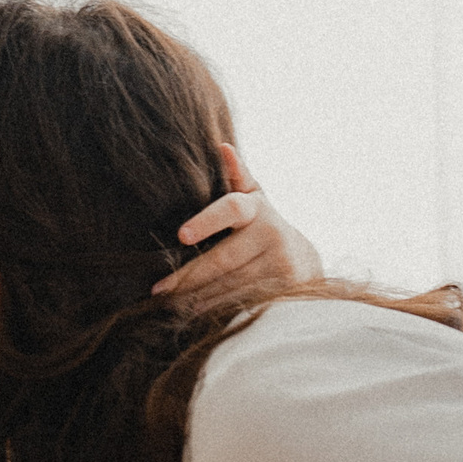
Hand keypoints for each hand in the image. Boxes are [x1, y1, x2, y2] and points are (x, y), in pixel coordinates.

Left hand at [160, 143, 322, 309]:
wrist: (304, 259)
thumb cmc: (263, 225)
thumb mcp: (254, 199)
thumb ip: (236, 176)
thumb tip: (221, 146)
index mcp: (257, 208)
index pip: (231, 209)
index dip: (206, 221)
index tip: (180, 235)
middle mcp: (271, 233)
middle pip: (222, 259)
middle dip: (187, 276)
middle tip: (158, 289)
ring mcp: (280, 263)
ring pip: (229, 285)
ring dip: (197, 298)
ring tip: (169, 306)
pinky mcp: (283, 289)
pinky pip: (241, 302)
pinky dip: (215, 310)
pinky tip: (194, 315)